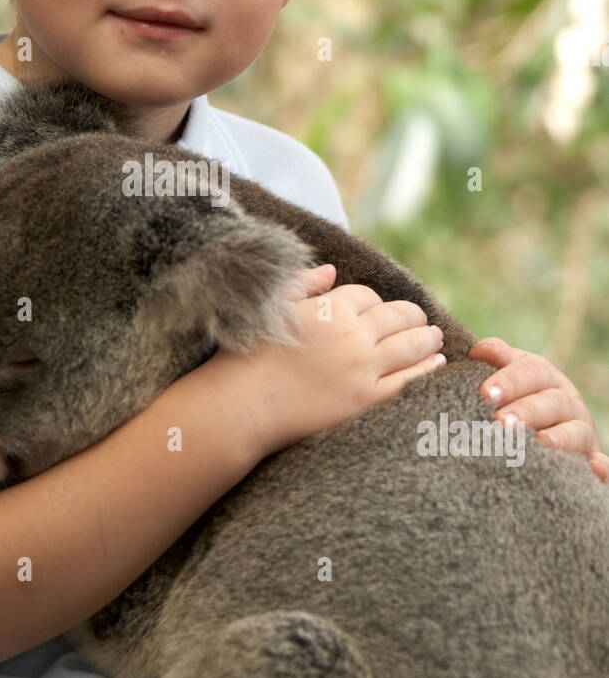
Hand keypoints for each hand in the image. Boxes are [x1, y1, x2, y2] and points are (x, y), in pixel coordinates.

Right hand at [223, 263, 446, 458]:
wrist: (241, 407)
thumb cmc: (248, 356)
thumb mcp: (274, 309)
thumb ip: (305, 285)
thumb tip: (332, 271)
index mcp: (330, 308)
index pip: (368, 296)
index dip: (374, 302)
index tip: (377, 309)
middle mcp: (353, 334)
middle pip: (398, 316)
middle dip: (412, 315)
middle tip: (420, 318)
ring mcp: (363, 368)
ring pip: (411, 345)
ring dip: (427, 338)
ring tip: (435, 336)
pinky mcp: (365, 399)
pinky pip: (407, 380)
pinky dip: (426, 368)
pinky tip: (436, 363)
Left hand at [469, 336, 608, 482]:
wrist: (545, 434)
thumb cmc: (512, 400)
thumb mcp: (507, 378)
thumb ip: (496, 360)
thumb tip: (477, 351)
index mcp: (542, 376)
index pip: (529, 371)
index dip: (509, 380)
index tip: (485, 393)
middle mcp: (565, 400)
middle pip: (550, 401)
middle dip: (526, 410)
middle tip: (500, 421)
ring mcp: (580, 429)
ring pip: (575, 431)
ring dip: (560, 437)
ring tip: (542, 442)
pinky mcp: (590, 459)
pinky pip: (602, 464)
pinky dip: (604, 467)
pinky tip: (595, 466)